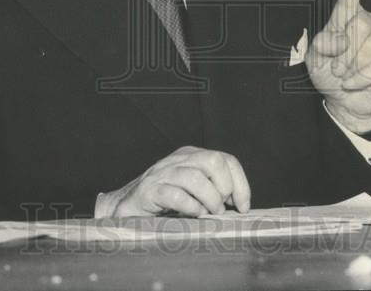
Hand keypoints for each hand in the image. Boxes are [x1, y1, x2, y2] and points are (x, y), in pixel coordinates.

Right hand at [96, 146, 250, 217]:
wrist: (126, 207)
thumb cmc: (165, 202)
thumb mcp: (192, 190)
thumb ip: (213, 190)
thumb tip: (240, 205)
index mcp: (192, 156)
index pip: (226, 159)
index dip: (240, 183)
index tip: (243, 207)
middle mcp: (178, 160)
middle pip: (212, 161)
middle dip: (224, 188)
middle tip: (221, 208)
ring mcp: (162, 174)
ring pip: (195, 177)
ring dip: (209, 199)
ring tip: (209, 213)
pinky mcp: (149, 191)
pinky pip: (175, 195)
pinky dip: (190, 207)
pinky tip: (192, 215)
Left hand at [305, 0, 370, 134]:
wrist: (345, 102)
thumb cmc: (328, 74)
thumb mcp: (314, 58)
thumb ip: (322, 44)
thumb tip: (337, 40)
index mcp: (346, 15)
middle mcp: (368, 21)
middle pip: (360, 24)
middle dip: (344, 51)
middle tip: (336, 67)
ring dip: (353, 67)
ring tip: (346, 76)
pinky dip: (364, 76)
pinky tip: (356, 82)